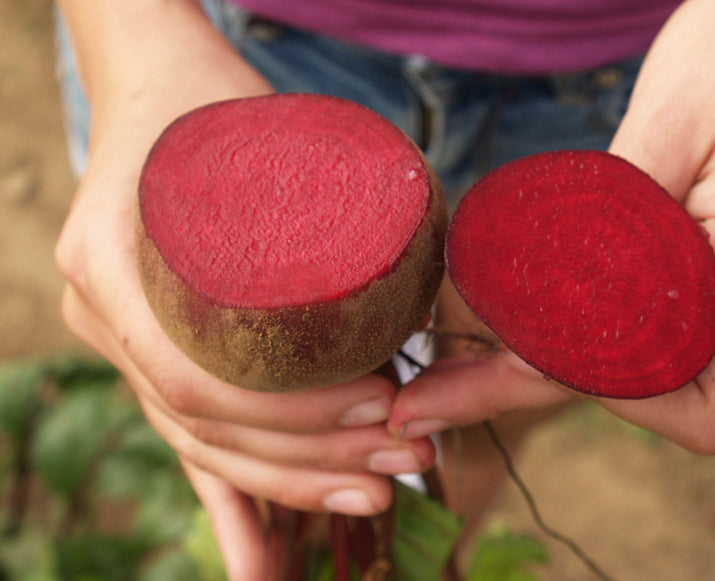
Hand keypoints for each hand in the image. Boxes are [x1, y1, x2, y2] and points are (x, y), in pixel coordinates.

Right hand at [55, 4, 434, 578]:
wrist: (159, 85)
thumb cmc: (217, 102)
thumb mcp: (265, 132)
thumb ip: (323, 198)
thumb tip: (428, 273)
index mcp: (112, 262)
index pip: (195, 378)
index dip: (289, 414)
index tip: (380, 406)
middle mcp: (104, 312)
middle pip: (201, 427)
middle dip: (306, 462)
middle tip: (399, 464)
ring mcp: (121, 336)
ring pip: (199, 443)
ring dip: (288, 483)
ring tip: (375, 490)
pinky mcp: (154, 348)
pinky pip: (190, 432)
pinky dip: (236, 490)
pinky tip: (268, 555)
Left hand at [390, 0, 714, 452]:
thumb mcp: (669, 120)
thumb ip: (612, 225)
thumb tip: (538, 302)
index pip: (703, 409)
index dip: (616, 404)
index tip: (528, 360)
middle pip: (645, 392)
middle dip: (529, 392)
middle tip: (421, 398)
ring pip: (636, 357)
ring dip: (539, 365)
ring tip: (435, 375)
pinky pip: (646, 317)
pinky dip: (573, 324)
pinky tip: (500, 320)